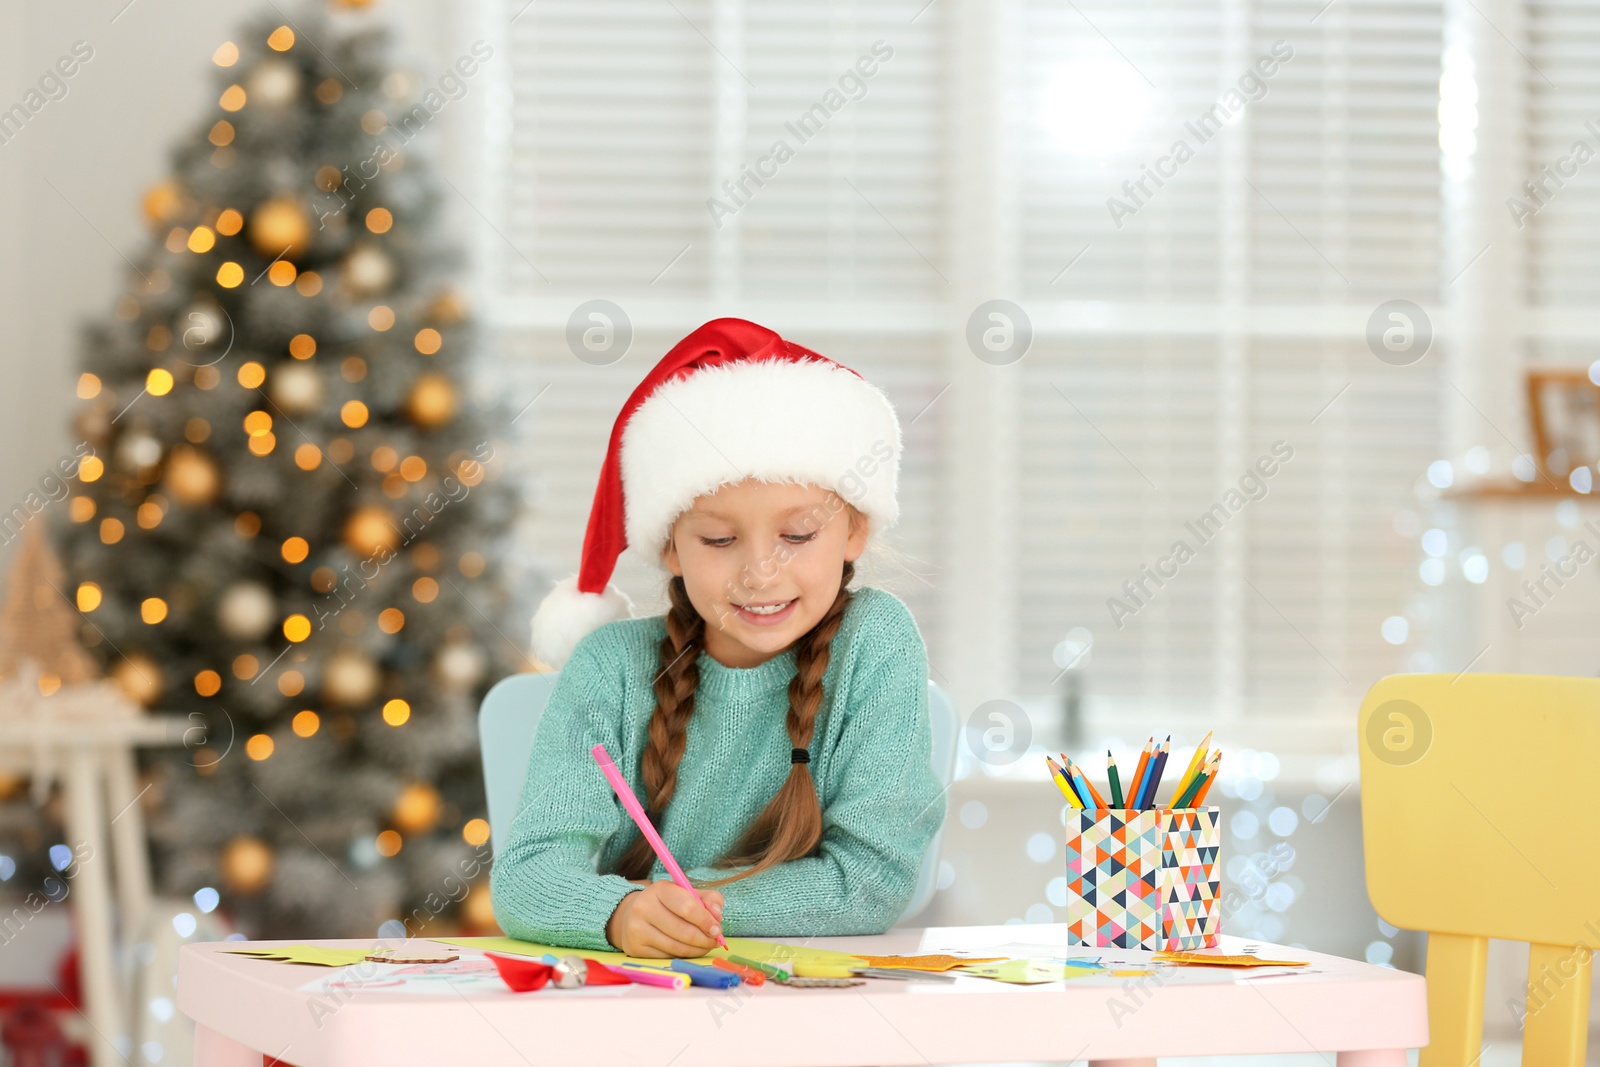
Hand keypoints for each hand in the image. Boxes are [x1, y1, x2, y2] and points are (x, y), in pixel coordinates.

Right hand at [606, 880, 724, 957]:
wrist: (631, 915)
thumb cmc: (667, 904)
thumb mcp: (687, 893)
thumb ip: (708, 899)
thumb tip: (718, 915)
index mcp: (659, 889)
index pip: (687, 907)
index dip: (705, 920)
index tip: (717, 929)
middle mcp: (644, 908)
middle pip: (684, 931)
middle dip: (705, 939)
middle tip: (715, 941)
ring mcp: (637, 929)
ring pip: (677, 947)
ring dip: (698, 949)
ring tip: (706, 945)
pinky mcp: (635, 948)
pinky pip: (668, 956)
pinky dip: (684, 955)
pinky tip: (690, 949)